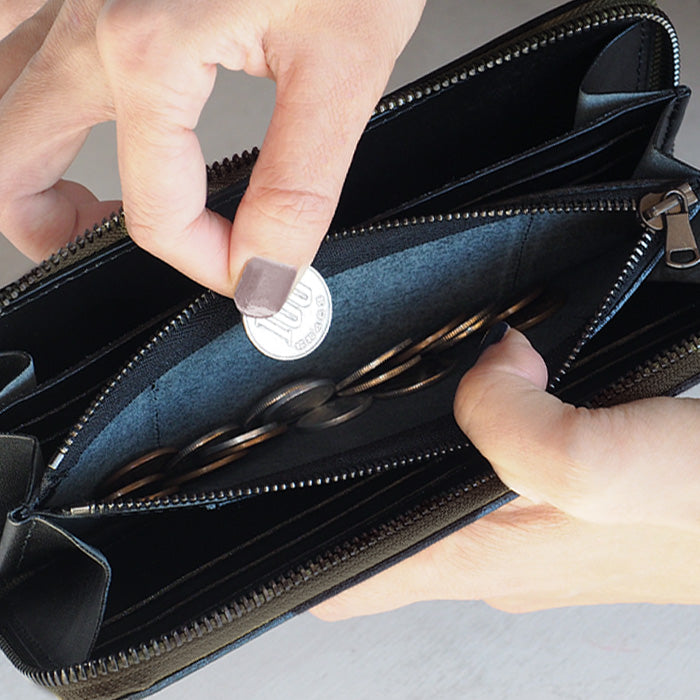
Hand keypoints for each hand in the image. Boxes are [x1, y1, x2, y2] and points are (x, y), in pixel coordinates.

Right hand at [0, 0, 424, 312]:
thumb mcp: (344, 68)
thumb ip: (297, 188)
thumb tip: (268, 280)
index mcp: (147, 50)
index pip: (155, 215)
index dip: (207, 262)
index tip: (258, 272)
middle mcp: (81, 9)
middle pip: (8, 152)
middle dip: (47, 224)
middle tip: (102, 239)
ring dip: (17, 144)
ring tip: (67, 178)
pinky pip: (7, 21)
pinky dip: (15, 62)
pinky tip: (56, 83)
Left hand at [312, 326, 699, 619]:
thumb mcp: (597, 464)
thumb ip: (510, 419)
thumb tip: (489, 366)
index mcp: (480, 557)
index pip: (353, 586)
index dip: (301, 560)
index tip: (266, 516)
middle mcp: (499, 554)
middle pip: (393, 527)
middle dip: (368, 471)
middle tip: (352, 412)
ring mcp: (536, 534)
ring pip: (449, 493)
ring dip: (440, 443)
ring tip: (434, 390)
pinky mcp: (574, 509)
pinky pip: (505, 469)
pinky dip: (495, 431)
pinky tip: (511, 388)